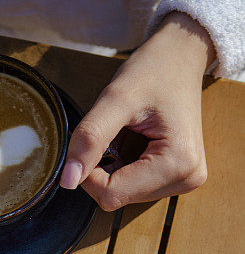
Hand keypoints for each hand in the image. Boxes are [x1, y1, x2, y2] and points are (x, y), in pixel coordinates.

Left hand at [60, 12, 214, 209]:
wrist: (181, 56)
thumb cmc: (154, 70)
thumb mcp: (115, 98)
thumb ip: (90, 138)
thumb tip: (68, 180)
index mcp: (178, 163)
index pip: (112, 195)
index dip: (89, 174)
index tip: (90, 142)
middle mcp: (187, 179)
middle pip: (118, 198)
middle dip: (103, 169)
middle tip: (114, 132)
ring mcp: (184, 180)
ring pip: (123, 194)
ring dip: (113, 167)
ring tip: (130, 133)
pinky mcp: (177, 177)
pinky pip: (133, 186)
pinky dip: (123, 166)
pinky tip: (134, 141)